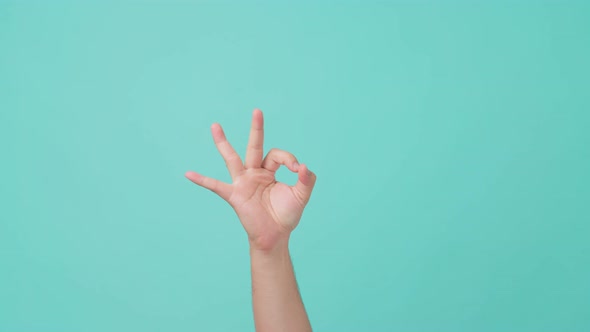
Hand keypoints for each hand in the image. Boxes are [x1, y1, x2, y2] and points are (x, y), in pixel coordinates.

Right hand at [185, 109, 316, 250]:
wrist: (275, 236)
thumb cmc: (286, 215)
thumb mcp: (301, 196)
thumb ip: (306, 180)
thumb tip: (304, 166)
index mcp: (270, 171)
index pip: (278, 155)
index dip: (289, 159)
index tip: (297, 170)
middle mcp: (255, 173)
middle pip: (255, 146)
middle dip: (257, 129)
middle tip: (257, 111)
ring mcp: (243, 182)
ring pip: (232, 158)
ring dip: (223, 143)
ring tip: (215, 126)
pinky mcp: (234, 195)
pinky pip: (215, 186)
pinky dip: (202, 180)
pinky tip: (188, 174)